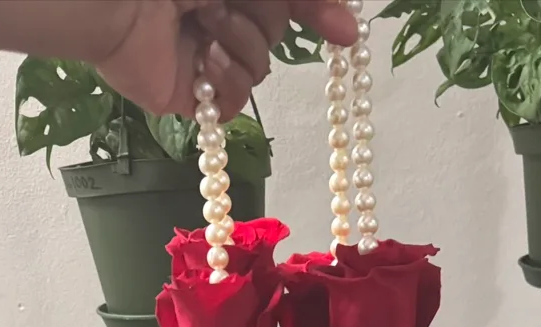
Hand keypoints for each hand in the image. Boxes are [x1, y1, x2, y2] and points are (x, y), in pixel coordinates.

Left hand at [97, 0, 358, 119]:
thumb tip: (350, 29)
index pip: (286, 7)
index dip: (319, 14)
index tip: (347, 33)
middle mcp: (217, 15)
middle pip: (277, 31)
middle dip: (262, 14)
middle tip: (222, 0)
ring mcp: (204, 58)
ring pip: (260, 67)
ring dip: (241, 41)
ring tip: (202, 21)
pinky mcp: (190, 95)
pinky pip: (236, 102)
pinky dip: (229, 79)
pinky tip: (205, 57)